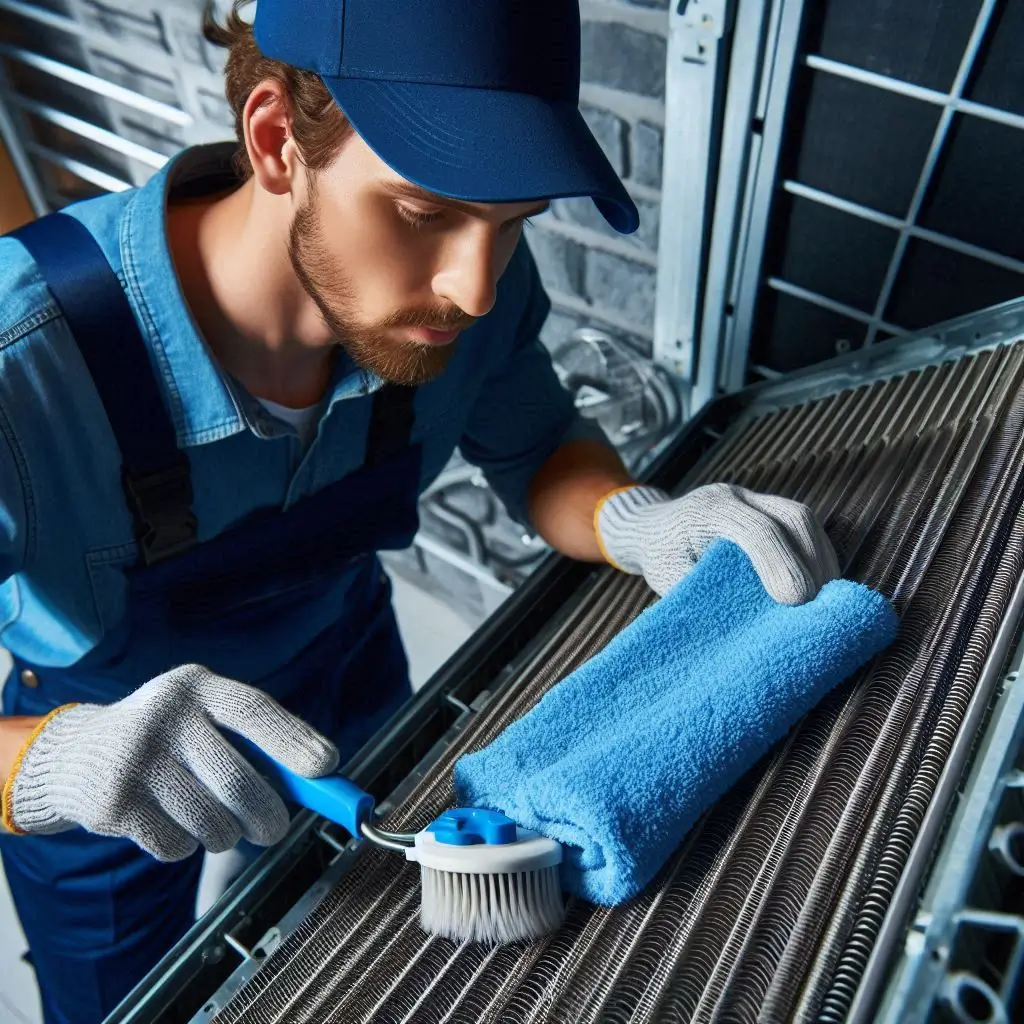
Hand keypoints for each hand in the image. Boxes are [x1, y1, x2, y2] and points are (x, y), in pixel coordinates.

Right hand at [1, 664, 338, 859]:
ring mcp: (135, 760)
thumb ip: (256, 740)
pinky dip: (186, 845)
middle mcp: (164, 716)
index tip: (327, 767)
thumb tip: (321, 778)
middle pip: (237, 782)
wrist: (79, 753)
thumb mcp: (204, 716)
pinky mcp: (113, 804)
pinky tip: (168, 820)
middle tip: (274, 829)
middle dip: (267, 815)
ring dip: (224, 834)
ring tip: (214, 821)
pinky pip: (176, 845)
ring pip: (211, 822)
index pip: (253, 710)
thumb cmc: (168, 737)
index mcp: (195, 686)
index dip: (294, 740)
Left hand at [596, 483, 839, 603]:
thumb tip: (750, 619)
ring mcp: (753, 498)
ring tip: (826, 599)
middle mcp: (734, 496)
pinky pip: (802, 526)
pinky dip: (815, 555)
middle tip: (818, 605)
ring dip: (820, 559)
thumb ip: (707, 592)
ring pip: (803, 519)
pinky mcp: (767, 508)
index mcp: (706, 510)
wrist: (650, 528)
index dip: (780, 564)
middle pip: (791, 516)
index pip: (756, 531)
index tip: (795, 602)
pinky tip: (820, 584)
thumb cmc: (659, 558)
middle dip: (811, 561)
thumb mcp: (671, 579)